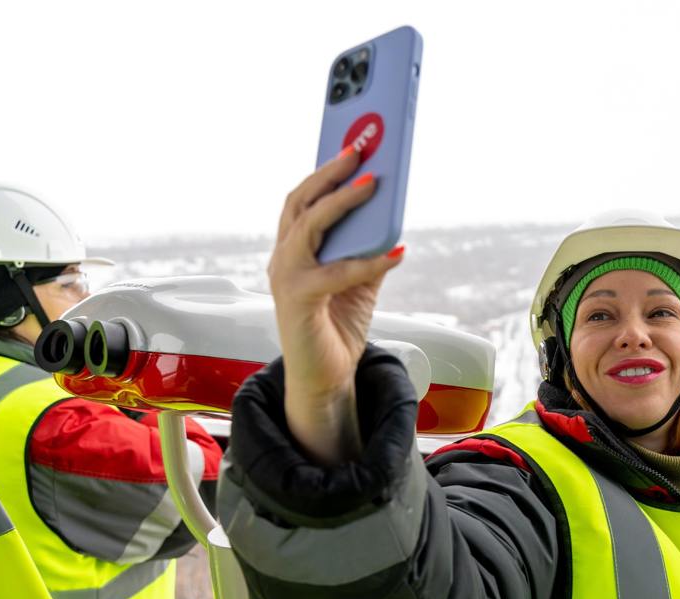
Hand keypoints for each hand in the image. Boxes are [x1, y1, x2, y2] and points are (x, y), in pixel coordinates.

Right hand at [268, 149, 404, 462]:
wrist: (326, 377)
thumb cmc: (336, 326)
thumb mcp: (359, 279)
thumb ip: (369, 248)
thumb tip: (392, 217)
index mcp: (294, 248)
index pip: (303, 197)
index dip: (325, 168)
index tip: (351, 140)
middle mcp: (283, 258)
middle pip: (300, 202)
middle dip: (330, 171)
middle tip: (360, 147)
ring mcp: (286, 278)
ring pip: (309, 227)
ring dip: (341, 202)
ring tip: (372, 184)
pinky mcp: (299, 303)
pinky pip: (335, 273)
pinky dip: (367, 262)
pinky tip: (396, 253)